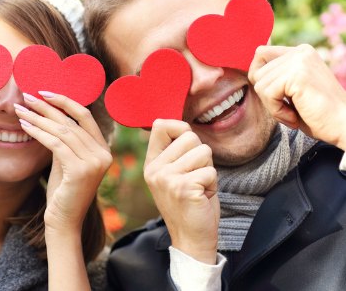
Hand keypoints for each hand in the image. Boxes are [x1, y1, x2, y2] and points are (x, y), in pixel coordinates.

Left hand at [14, 92, 111, 233]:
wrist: (64, 222)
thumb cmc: (62, 192)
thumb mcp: (66, 161)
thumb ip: (65, 140)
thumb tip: (49, 115)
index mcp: (104, 150)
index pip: (85, 116)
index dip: (65, 101)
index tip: (44, 92)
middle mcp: (103, 155)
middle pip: (71, 121)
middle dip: (47, 107)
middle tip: (27, 97)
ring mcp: (94, 163)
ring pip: (62, 131)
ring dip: (38, 118)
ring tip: (20, 110)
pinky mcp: (81, 171)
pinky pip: (55, 144)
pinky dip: (38, 133)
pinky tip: (24, 126)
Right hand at [145, 119, 218, 263]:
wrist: (191, 239)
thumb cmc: (190, 204)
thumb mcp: (174, 175)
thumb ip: (175, 152)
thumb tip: (183, 127)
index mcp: (151, 164)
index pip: (161, 125)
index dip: (181, 128)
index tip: (188, 147)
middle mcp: (155, 169)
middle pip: (189, 136)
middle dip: (201, 155)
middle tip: (196, 177)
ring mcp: (167, 178)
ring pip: (204, 152)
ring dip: (208, 170)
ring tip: (199, 187)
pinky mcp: (183, 187)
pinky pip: (210, 171)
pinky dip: (213, 184)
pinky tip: (202, 197)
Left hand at [249, 44, 345, 149]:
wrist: (344, 126)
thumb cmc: (317, 114)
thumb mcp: (293, 89)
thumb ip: (277, 76)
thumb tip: (252, 72)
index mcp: (300, 52)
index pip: (261, 53)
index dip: (259, 76)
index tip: (276, 95)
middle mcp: (300, 52)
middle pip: (257, 72)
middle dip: (267, 97)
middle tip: (289, 109)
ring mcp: (299, 61)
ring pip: (259, 85)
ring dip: (272, 106)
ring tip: (293, 113)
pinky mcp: (297, 75)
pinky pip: (267, 94)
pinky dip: (277, 111)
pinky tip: (294, 116)